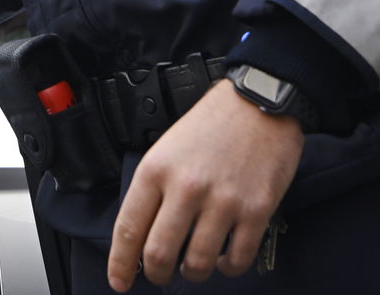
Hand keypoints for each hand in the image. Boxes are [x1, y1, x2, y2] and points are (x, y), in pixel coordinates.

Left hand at [107, 80, 304, 290]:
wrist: (259, 102)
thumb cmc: (211, 124)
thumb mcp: (166, 147)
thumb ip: (154, 188)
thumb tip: (142, 232)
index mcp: (156, 170)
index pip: (128, 228)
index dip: (120, 263)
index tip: (120, 281)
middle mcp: (186, 188)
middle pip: (159, 253)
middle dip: (155, 274)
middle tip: (158, 275)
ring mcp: (223, 202)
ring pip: (197, 263)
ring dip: (192, 273)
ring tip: (192, 266)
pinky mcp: (256, 211)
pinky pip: (237, 259)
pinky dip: (227, 267)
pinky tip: (223, 259)